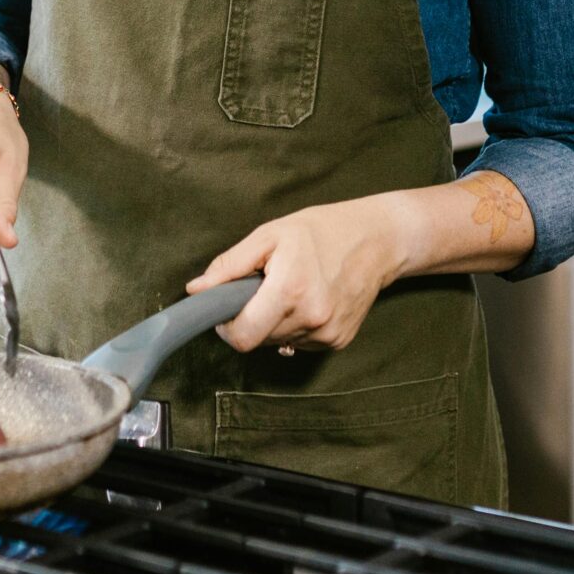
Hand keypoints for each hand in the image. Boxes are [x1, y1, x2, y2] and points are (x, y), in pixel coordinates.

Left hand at [186, 196, 413, 352]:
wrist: (377, 240)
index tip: (227, 309)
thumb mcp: (269, 235)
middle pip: (258, 341)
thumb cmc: (319, 231)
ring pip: (278, 342)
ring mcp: (328, 334)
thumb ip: (229, 266)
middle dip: (251, 319)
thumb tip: (196, 290)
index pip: (242, 337)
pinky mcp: (339, 340)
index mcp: (289, 290)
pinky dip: (296, 326)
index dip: (227, 327)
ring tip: (290, 290)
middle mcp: (311, 318)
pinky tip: (309, 300)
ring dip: (274, 323)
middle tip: (263, 289)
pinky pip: (301, 342)